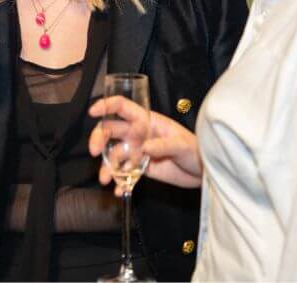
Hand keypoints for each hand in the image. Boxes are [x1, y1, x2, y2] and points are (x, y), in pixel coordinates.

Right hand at [88, 96, 202, 191]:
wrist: (203, 173)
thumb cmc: (196, 150)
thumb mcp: (183, 144)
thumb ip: (164, 145)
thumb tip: (145, 147)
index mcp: (147, 121)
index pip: (123, 107)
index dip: (107, 106)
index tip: (93, 111)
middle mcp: (138, 134)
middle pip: (111, 130)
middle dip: (98, 139)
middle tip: (93, 151)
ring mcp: (137, 151)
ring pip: (114, 154)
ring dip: (107, 166)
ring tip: (106, 180)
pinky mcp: (140, 168)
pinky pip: (124, 173)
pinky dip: (119, 182)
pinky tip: (119, 190)